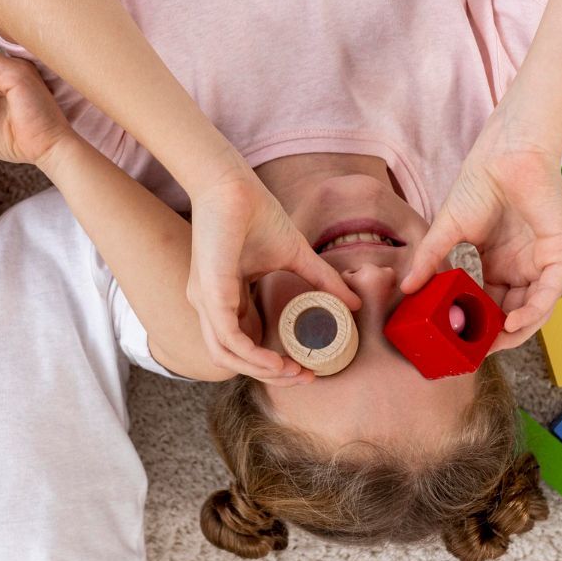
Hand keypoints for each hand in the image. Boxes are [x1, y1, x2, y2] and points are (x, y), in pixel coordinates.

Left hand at [186, 165, 361, 382]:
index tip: (306, 366)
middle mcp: (209, 304)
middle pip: (233, 359)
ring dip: (261, 371)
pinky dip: (252, 356)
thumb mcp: (296, 255)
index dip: (272, 362)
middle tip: (304, 376)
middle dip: (271, 375)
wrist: (232, 184)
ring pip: (226, 357)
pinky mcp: (209, 294)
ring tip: (294, 372)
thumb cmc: (256, 213)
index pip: (243, 344)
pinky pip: (227, 340)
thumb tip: (355, 302)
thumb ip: (321, 280)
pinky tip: (277, 362)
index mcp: (224, 297)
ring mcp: (205, 301)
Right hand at [401, 125, 561, 351]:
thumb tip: (405, 288)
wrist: (504, 156)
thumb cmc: (479, 185)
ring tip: (493, 344)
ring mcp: (542, 262)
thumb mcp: (447, 231)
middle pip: (514, 313)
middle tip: (476, 351)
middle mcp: (523, 267)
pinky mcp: (559, 254)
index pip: (491, 304)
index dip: (478, 325)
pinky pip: (549, 293)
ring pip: (534, 309)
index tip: (460, 342)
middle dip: (497, 335)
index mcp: (500, 264)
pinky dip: (532, 313)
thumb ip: (429, 260)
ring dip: (516, 331)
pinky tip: (512, 324)